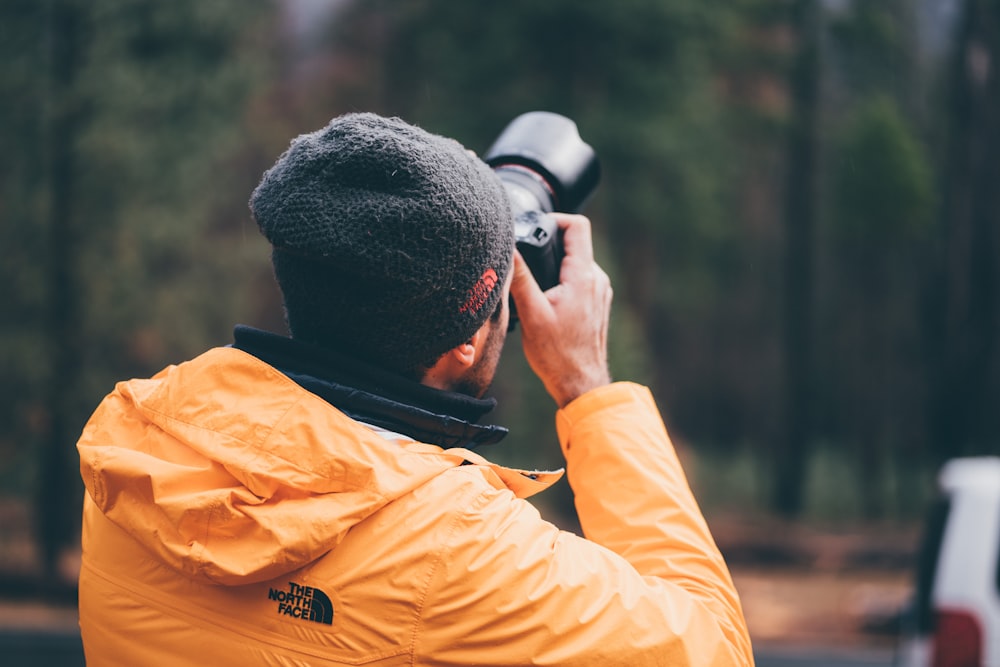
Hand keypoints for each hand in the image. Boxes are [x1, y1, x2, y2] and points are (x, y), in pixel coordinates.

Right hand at [509, 213, 611, 407]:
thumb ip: (520, 278)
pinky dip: (562, 281)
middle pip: (574, 243)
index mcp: (583, 275)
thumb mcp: (531, 313)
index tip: (535, 228)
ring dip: (555, 265)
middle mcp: (596, 279)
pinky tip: (546, 299)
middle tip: (526, 258)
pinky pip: (579, 280)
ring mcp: (599, 292)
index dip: (555, 219)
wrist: (580, 384)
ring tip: (534, 283)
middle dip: (549, 244)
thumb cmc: (557, 354)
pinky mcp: (597, 304)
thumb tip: (506, 249)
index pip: (577, 226)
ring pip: (576, 262)